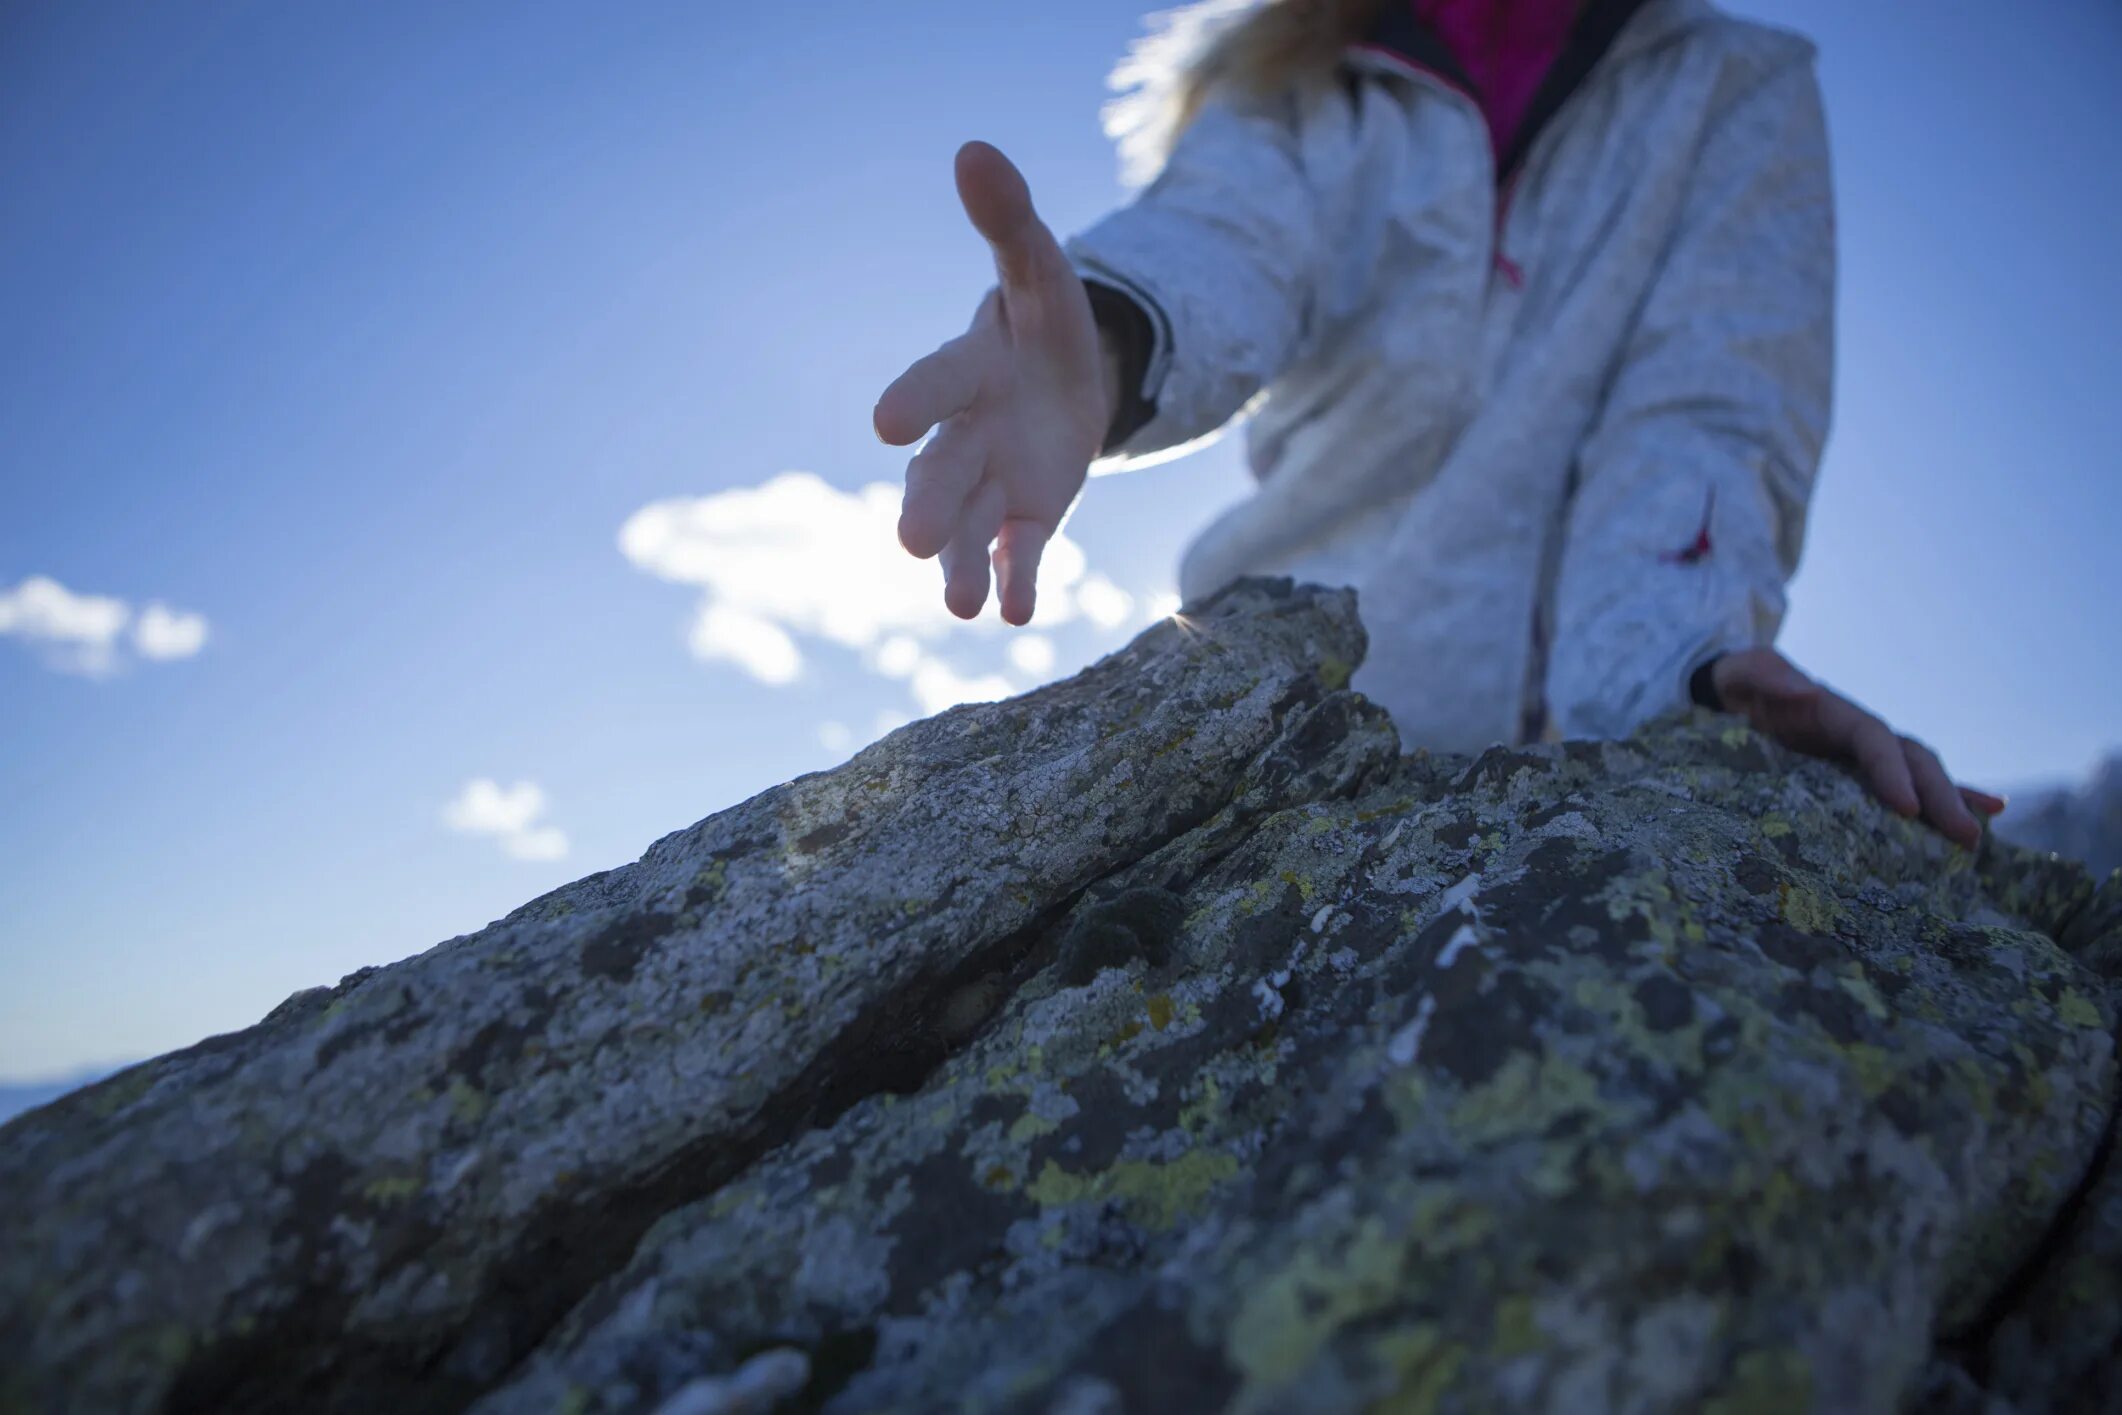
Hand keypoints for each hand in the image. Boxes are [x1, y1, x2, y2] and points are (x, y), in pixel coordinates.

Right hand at [873, 142, 1114, 624]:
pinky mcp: (1022, 520)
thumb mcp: (1043, 271)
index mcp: (967, 370)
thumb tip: (973, 148)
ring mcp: (991, 484)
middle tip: (908, 543)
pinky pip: (1015, 555)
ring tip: (961, 604)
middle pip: (944, 471)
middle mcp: (964, 435)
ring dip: (961, 566)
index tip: (885, 424)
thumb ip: (1010, 222)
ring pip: (968, 528)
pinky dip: (1015, 583)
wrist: (1063, 381)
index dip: (916, 400)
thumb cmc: (1042, 323)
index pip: (938, 384)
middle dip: (930, 504)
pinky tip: (1014, 617)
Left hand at [1708, 647, 2006, 849]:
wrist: (1728, 699)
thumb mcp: (1742, 671)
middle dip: (1940, 795)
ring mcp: (1863, 757)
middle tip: (1964, 835)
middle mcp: (1859, 735)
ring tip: (1975, 838)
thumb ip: (1766, 675)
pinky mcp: (1857, 777)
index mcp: (1835, 712)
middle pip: (1911, 760)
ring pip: (1918, 778)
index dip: (1892, 770)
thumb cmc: (1737, 685)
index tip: (1906, 807)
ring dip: (1950, 805)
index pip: (1873, 739)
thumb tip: (1806, 691)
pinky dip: (1937, 806)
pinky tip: (1975, 825)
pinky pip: (1904, 791)